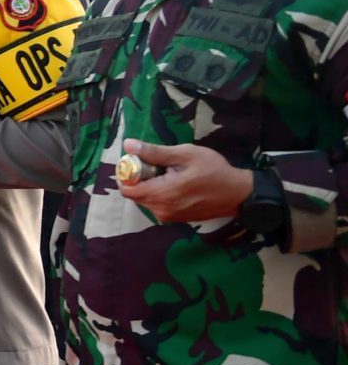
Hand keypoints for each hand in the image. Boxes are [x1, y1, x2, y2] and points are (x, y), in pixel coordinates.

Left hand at [117, 139, 252, 223]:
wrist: (238, 193)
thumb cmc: (214, 170)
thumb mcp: (185, 155)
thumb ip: (154, 152)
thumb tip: (128, 145)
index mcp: (161, 195)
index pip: (127, 189)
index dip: (126, 174)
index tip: (137, 161)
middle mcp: (160, 210)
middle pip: (135, 194)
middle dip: (138, 179)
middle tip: (155, 164)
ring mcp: (167, 217)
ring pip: (145, 200)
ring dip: (149, 186)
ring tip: (168, 172)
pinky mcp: (174, 219)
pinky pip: (157, 205)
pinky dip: (159, 194)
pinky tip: (175, 183)